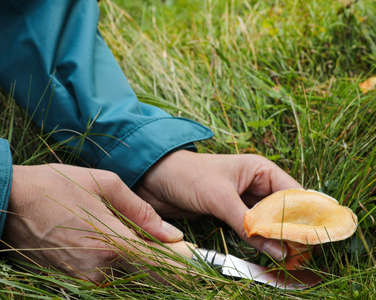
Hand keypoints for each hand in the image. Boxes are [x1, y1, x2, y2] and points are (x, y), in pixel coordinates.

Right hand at [4, 164, 188, 281]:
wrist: (9, 200)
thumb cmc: (56, 185)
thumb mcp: (104, 185)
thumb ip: (141, 212)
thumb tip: (172, 233)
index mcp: (110, 243)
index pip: (158, 262)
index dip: (180, 264)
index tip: (196, 264)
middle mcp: (98, 267)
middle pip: (144, 271)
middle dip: (162, 260)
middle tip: (171, 245)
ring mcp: (82, 277)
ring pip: (125, 273)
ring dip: (138, 259)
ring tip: (137, 236)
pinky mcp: (71, 279)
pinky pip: (105, 274)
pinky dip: (118, 262)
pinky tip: (113, 240)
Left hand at [137, 150, 302, 259]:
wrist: (154, 179)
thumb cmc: (188, 177)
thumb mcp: (220, 198)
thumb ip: (248, 224)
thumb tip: (279, 250)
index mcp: (260, 170)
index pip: (293, 193)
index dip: (305, 215)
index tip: (315, 238)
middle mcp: (256, 184)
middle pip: (284, 210)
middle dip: (293, 229)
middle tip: (304, 253)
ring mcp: (245, 200)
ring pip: (269, 221)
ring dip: (277, 237)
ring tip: (292, 257)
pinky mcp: (232, 213)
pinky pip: (253, 228)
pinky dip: (261, 240)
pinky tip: (270, 253)